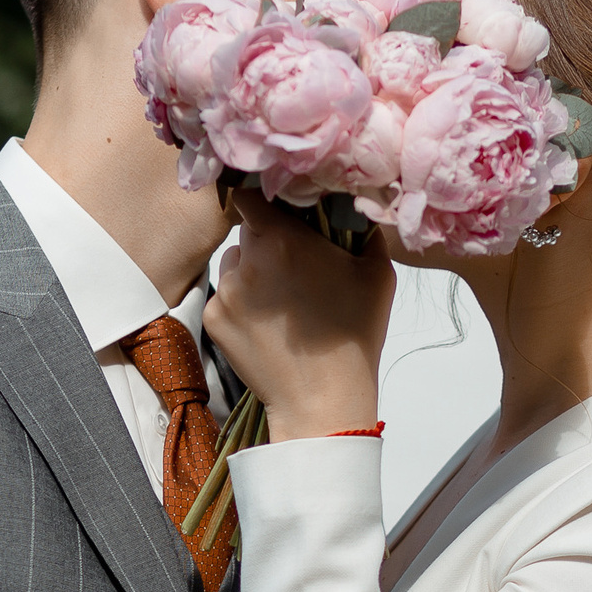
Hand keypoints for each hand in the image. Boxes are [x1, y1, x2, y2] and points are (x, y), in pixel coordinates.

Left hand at [204, 189, 393, 441]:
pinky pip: (224, 297)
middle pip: (247, 232)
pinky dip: (241, 305)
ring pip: (234, 265)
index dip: (262, 197)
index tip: (277, 208)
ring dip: (253, 273)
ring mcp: (225, 292)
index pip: (251, 194)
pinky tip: (268, 326)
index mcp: (282, 238)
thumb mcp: (377, 273)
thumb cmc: (354, 335)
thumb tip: (357, 207)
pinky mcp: (213, 320)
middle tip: (294, 268)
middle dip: (268, 241)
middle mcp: (246, 261)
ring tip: (283, 303)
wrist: (323, 398)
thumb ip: (364, 230)